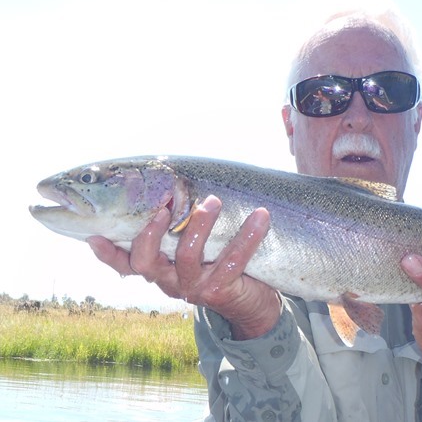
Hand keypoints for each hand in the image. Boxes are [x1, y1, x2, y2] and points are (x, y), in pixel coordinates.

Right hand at [87, 195, 280, 339]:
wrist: (253, 302)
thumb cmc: (219, 263)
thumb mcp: (195, 248)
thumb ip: (179, 229)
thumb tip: (171, 185)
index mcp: (160, 270)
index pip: (125, 265)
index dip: (107, 254)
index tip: (95, 234)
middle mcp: (171, 282)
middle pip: (146, 263)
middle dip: (151, 232)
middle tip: (166, 205)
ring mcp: (195, 288)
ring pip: (187, 257)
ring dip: (200, 225)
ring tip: (214, 200)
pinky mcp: (222, 290)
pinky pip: (233, 261)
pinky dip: (248, 236)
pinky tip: (261, 216)